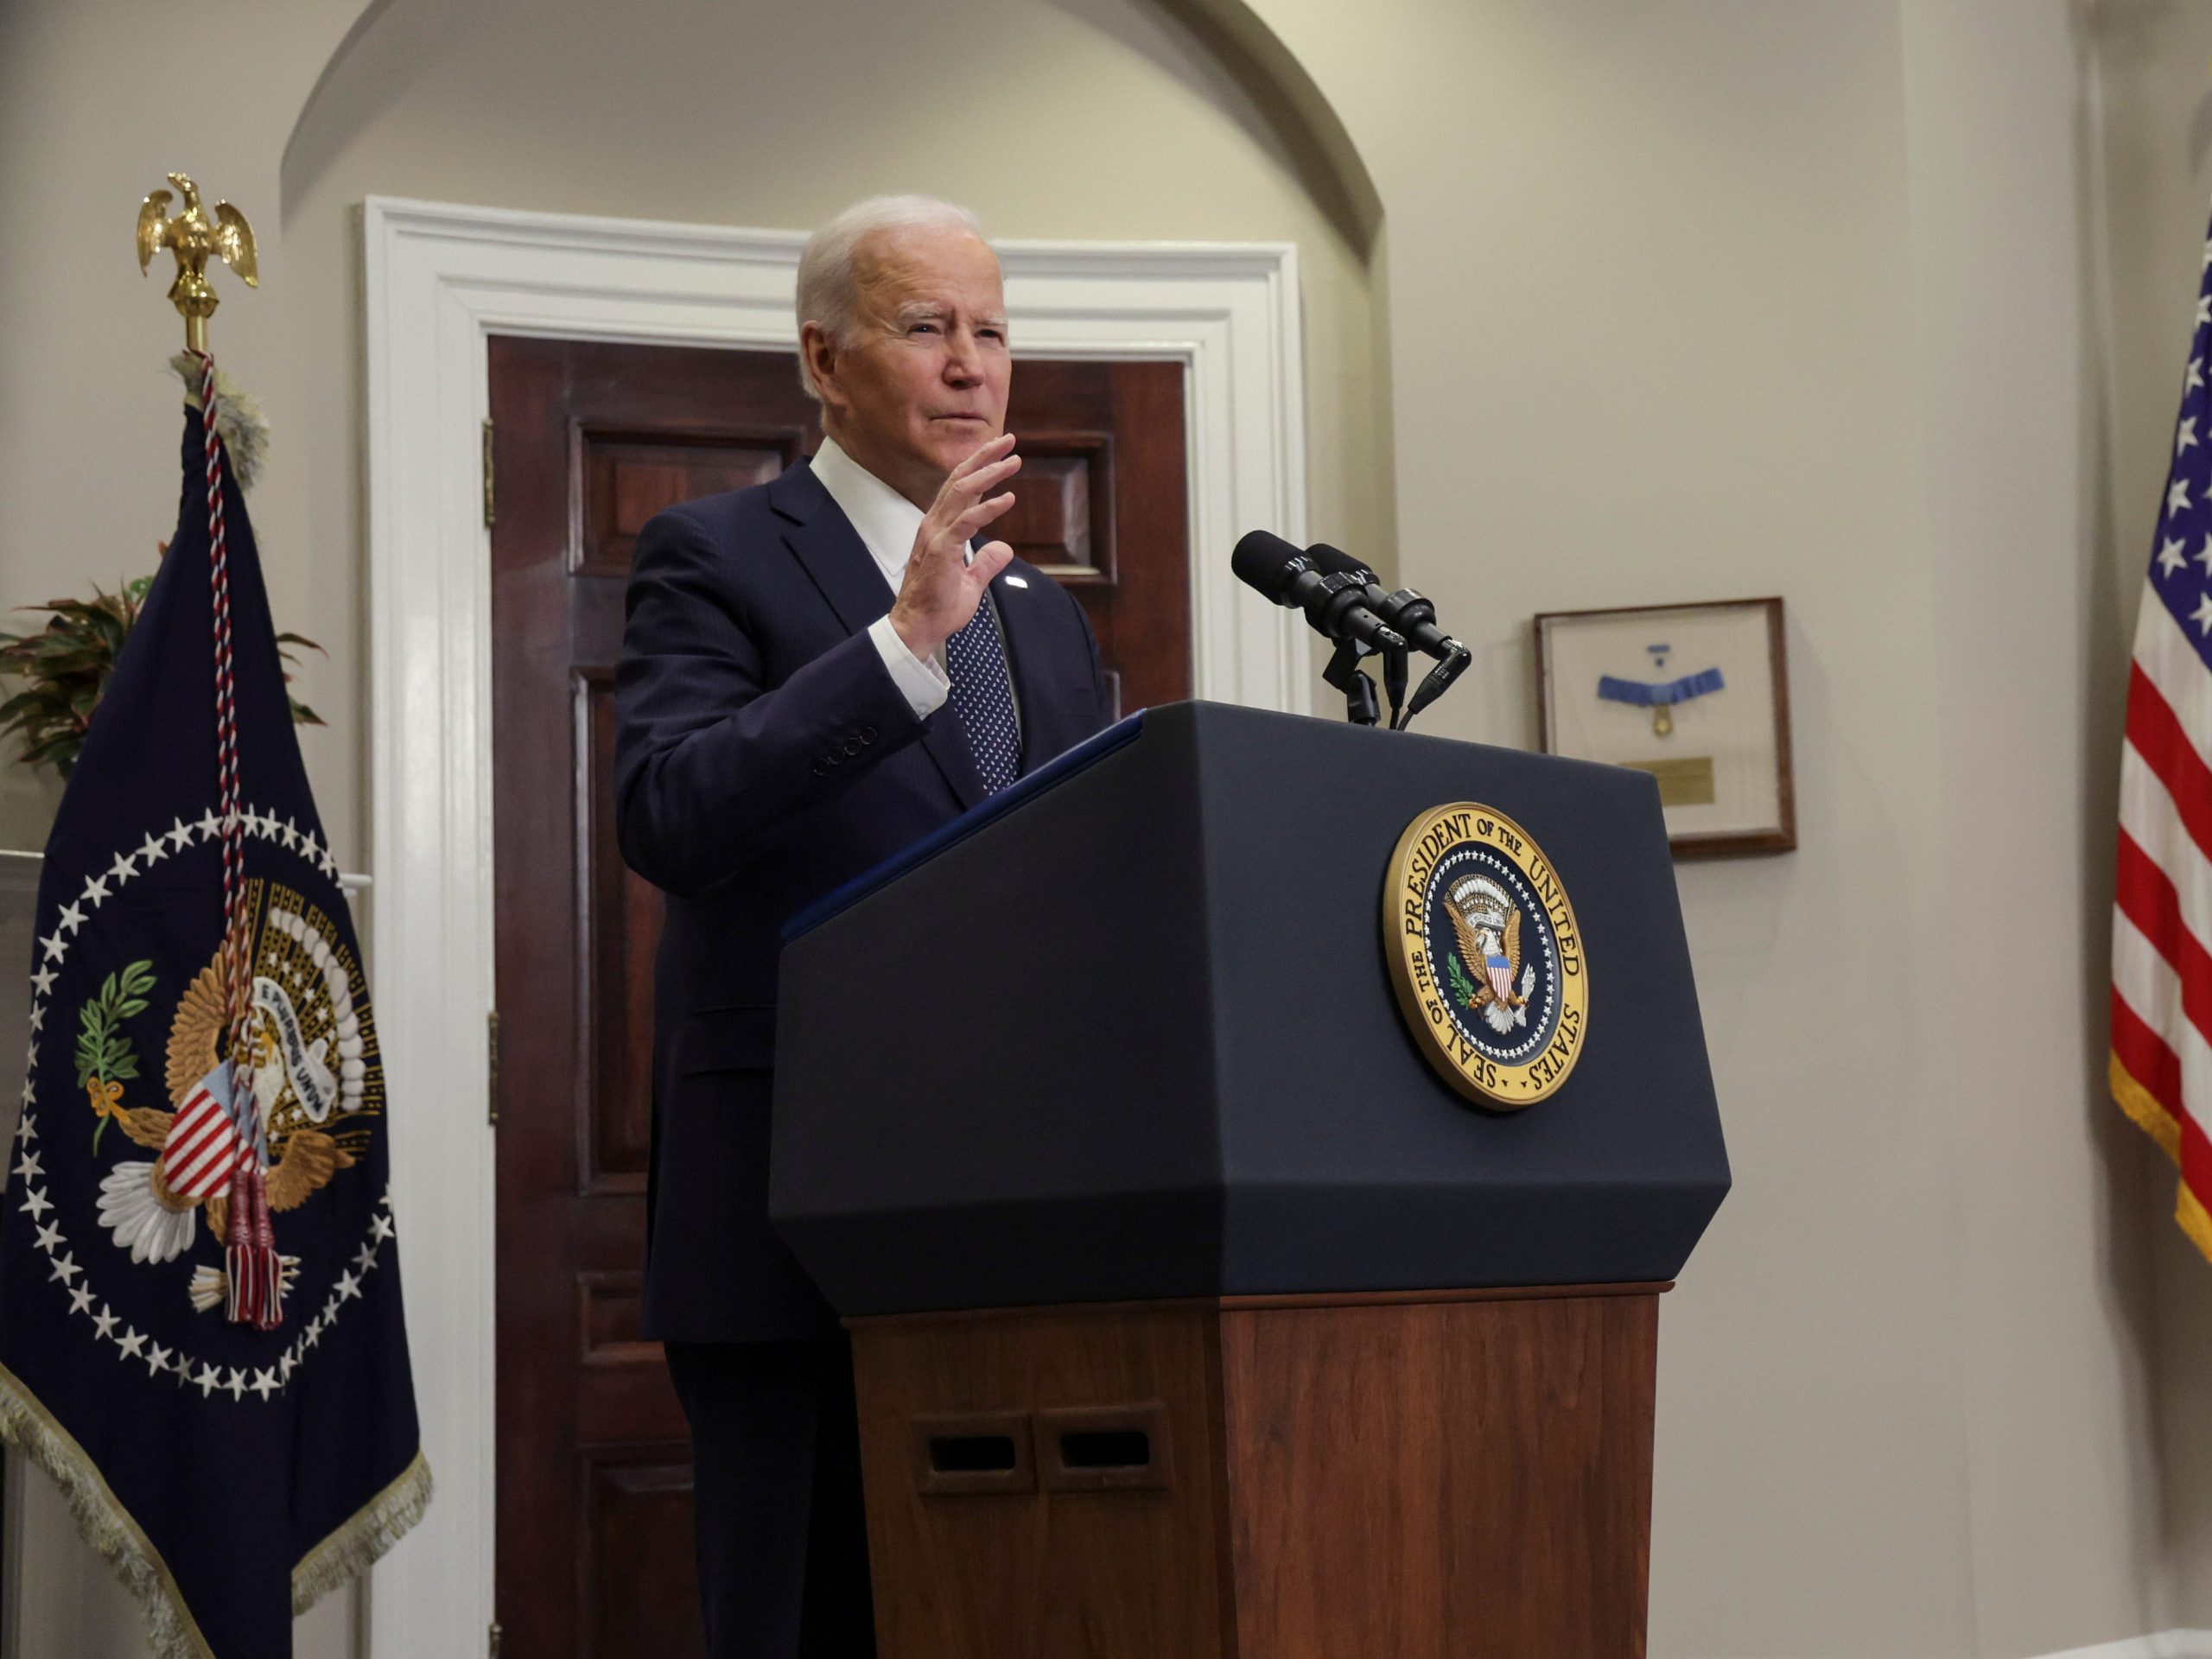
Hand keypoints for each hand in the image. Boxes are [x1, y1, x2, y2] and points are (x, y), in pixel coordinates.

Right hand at [888, 433, 1019, 660]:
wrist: (918, 629)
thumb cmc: (938, 607)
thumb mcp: (971, 582)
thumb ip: (986, 563)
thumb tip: (1004, 548)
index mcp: (940, 529)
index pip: (959, 489)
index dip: (980, 467)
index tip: (1001, 453)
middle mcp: (935, 525)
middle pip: (960, 480)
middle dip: (985, 457)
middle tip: (1010, 441)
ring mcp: (936, 536)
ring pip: (962, 492)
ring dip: (989, 473)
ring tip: (1013, 460)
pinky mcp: (941, 550)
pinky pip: (967, 522)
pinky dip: (988, 508)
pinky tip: (1008, 498)